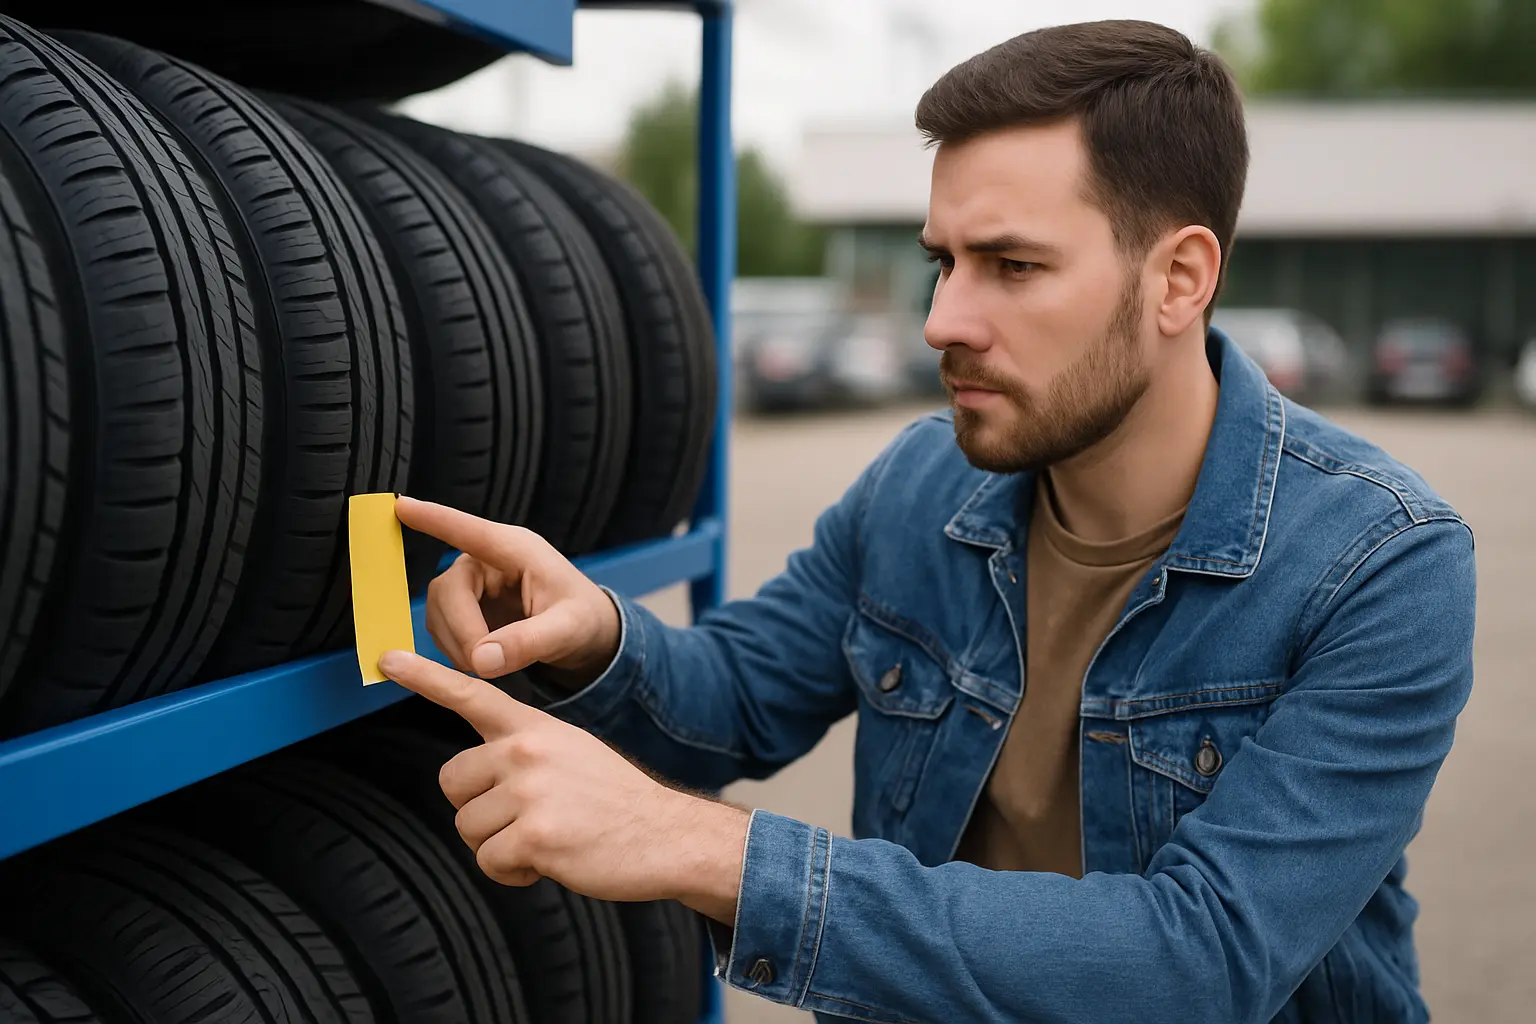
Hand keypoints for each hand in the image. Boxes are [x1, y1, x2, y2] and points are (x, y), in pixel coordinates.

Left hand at [378, 649, 749, 922]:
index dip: (424, 678)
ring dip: (500, 846)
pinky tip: (550, 863)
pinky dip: (514, 873)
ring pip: (469, 828)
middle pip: (452, 783)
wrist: (665, 834)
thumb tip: (476, 781)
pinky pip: (490, 863)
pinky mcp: (536, 835)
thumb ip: (521, 753)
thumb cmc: (614, 800)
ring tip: (547, 840)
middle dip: (478, 809)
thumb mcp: (570, 752)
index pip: (470, 695)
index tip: (385, 658)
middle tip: (525, 819)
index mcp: (534, 727)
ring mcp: (530, 791)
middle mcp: (526, 750)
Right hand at [394, 496, 620, 685]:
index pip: (468, 530)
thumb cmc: (582, 619)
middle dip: (461, 631)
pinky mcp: (464, 608)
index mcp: (515, 550)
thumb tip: (482, 660)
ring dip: (456, 644)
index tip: (400, 504)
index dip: (433, 519)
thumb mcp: (568, 630)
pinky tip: (483, 661)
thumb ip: (530, 642)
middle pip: (447, 589)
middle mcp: (486, 561)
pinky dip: (455, 650)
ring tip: (491, 666)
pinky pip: (441, 627)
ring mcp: (472, 584)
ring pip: (438, 611)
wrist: (586, 635)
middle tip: (483, 666)